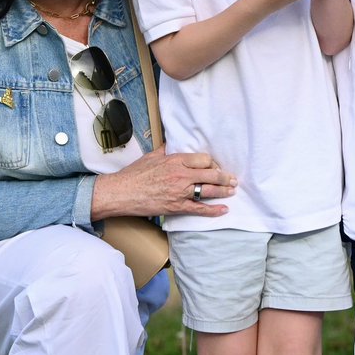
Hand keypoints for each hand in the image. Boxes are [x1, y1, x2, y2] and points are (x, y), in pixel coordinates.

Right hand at [92, 148, 237, 219]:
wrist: (122, 192)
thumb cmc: (134, 174)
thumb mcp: (151, 156)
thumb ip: (165, 150)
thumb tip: (172, 144)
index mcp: (175, 160)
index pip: (203, 159)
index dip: (212, 163)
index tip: (215, 166)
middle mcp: (181, 175)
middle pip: (211, 174)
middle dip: (224, 177)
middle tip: (232, 179)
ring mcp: (180, 192)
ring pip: (209, 190)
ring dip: (224, 190)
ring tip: (232, 190)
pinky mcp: (177, 207)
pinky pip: (199, 209)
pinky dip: (213, 210)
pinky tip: (223, 209)